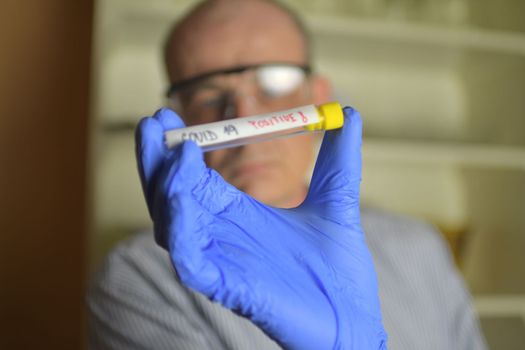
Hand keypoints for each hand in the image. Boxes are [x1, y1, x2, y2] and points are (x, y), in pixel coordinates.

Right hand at [135, 107, 386, 349]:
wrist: (354, 318)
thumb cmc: (339, 268)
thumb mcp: (338, 200)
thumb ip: (339, 158)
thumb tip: (349, 112)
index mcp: (240, 214)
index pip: (195, 177)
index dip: (179, 147)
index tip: (171, 112)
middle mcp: (222, 235)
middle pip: (171, 195)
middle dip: (157, 160)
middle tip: (153, 123)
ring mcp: (222, 261)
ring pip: (173, 225)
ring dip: (166, 189)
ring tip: (173, 154)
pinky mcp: (229, 287)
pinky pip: (190, 261)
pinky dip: (180, 231)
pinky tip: (180, 201)